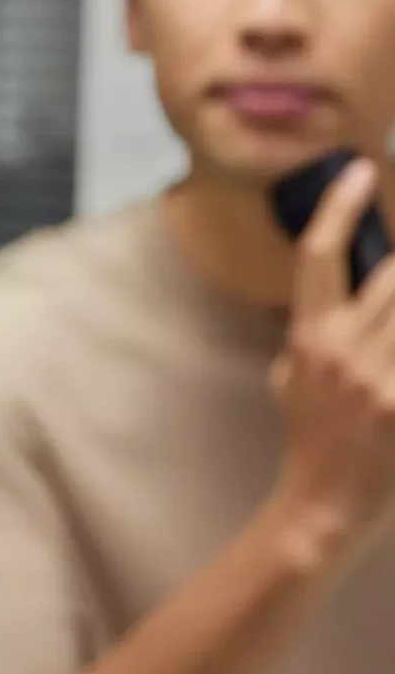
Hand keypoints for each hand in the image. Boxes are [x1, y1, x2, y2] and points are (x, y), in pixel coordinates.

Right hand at [270, 156, 394, 556]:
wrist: (322, 503)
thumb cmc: (308, 438)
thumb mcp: (289, 378)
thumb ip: (311, 335)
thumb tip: (333, 299)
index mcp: (309, 337)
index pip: (318, 258)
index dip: (339, 210)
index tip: (361, 171)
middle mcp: (344, 349)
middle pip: (392, 275)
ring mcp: (379, 377)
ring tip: (388, 328)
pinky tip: (391, 353)